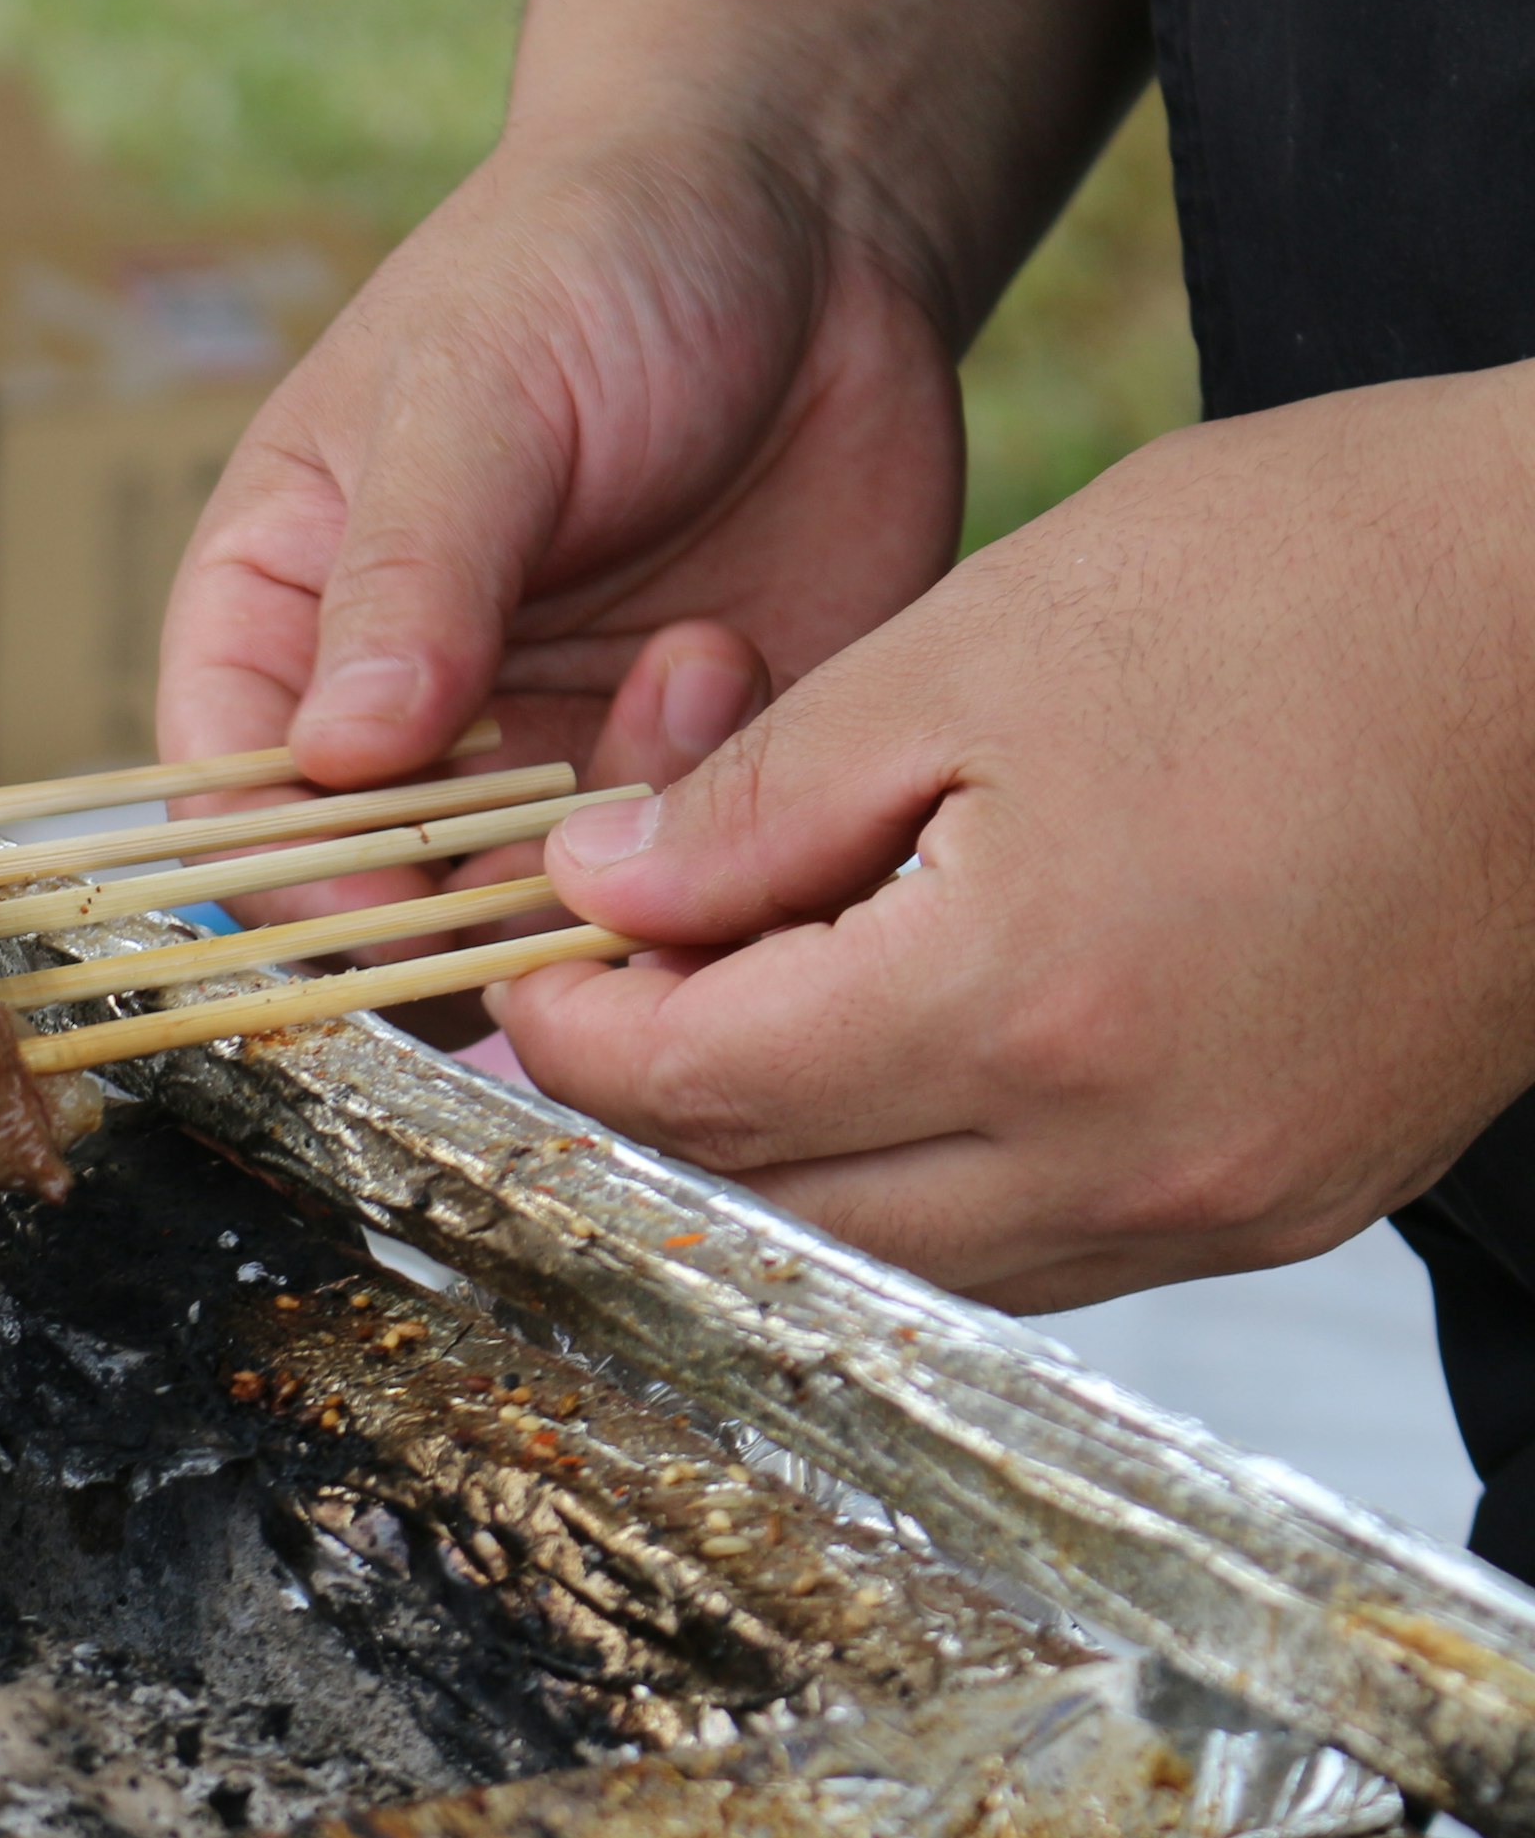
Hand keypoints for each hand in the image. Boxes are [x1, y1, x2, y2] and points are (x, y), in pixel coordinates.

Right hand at [154, 125, 951, 922]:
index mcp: (280, 621)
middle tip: (571, 838)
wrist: (807, 220)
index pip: (233, 808)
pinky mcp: (690, 763)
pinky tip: (735, 652)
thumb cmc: (585, 262)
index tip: (394, 901)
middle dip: (473, 901)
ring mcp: (545, 750)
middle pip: (383, 898)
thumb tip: (337, 755)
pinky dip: (719, 810)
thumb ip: (409, 575)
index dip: (294, 882)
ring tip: (686, 663)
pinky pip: (687, 871)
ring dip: (612, 844)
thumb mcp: (473, 393)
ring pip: (539, 911)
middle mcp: (398, 719)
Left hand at [497, 372, 1534, 1308]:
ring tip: (743, 1003)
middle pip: (779, 1204)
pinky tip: (899, 1056)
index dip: (573, 1022)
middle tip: (613, 978)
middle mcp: (1125, 1155)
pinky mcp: (1298, 1195)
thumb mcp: (972, 648)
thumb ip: (755, 803)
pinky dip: (932, 1176)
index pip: (695, 1088)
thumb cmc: (1305, 582)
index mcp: (1020, 1007)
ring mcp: (1226, 1197)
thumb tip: (594, 890)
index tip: (531, 951)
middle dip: (660, 1099)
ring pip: (904, 1255)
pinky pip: (1045, 1248)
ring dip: (787, 1155)